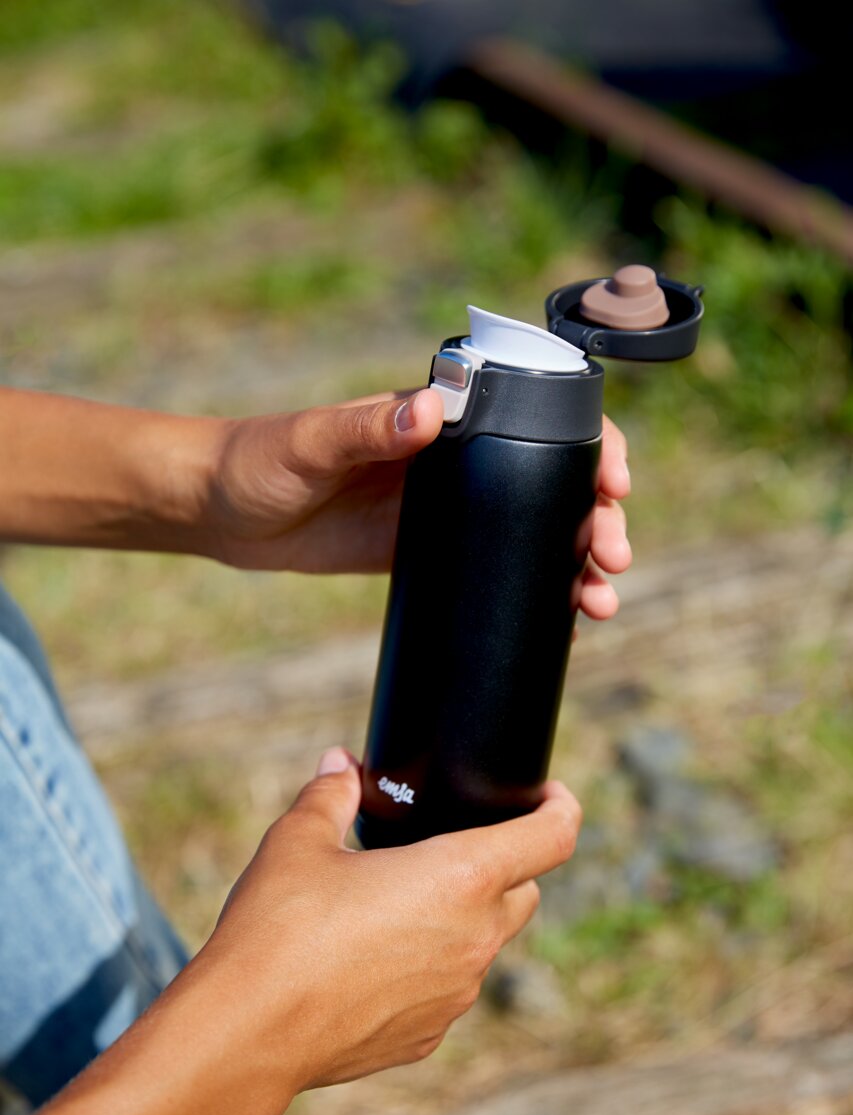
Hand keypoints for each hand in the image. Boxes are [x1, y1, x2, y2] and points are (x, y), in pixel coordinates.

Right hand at [203, 747, 579, 1092]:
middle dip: (504, 866)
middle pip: (525, 891)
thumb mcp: (300, 840)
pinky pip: (446, 988)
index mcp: (462, 877)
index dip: (561, 807)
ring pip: (484, 944)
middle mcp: (475, 938)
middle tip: (451, 848)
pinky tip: (371, 960)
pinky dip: (427, 967)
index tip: (550, 795)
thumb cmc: (279, 927)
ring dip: (461, 920)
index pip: (553, 837)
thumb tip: (340, 765)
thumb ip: (330, 793)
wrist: (248, 1031)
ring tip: (397, 905)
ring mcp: (456, 995)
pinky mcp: (428, 1036)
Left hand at [206, 391, 630, 618]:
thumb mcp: (312, 442)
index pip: (538, 418)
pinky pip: (493, 572)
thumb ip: (366, 427)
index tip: (614, 482)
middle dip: (597, 519)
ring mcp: (445, 511)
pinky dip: (531, 594)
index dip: (589, 445)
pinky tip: (560, 624)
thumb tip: (433, 410)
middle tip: (613, 559)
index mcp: (441, 418)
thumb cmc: (259, 459)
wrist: (222, 514)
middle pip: (551, 483)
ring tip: (598, 605)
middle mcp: (456, 461)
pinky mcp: (425, 553)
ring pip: (532, 533)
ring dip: (575, 565)